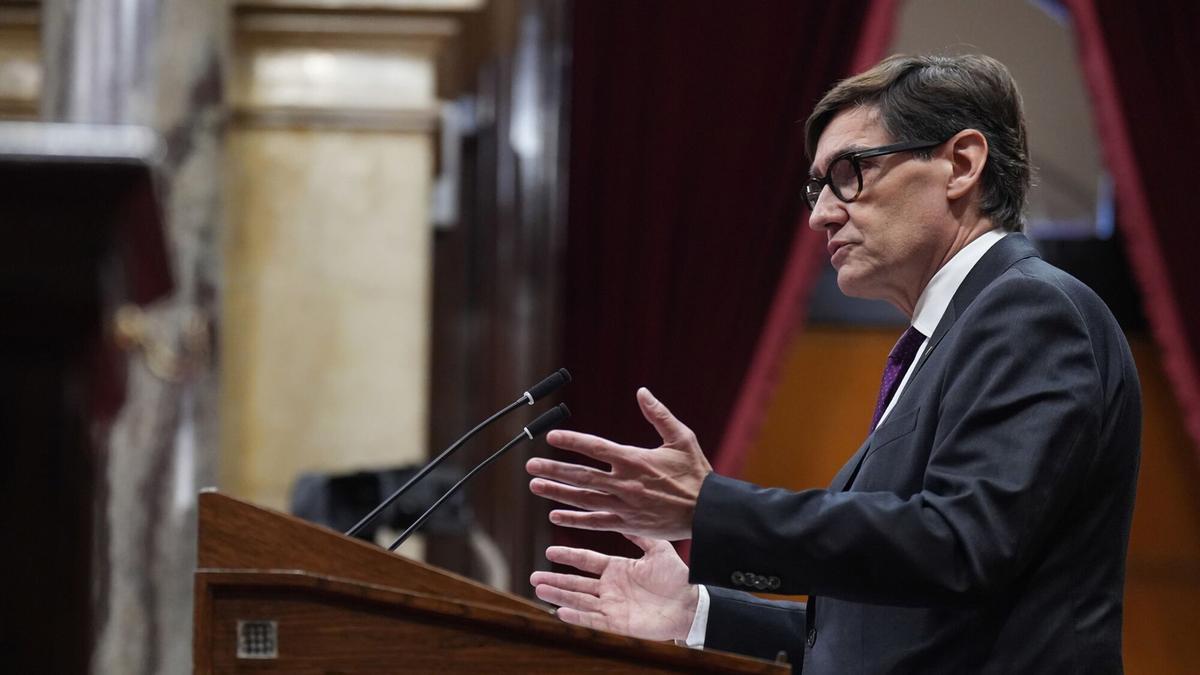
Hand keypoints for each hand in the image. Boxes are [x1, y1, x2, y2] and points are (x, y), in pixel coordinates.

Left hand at [527, 387, 712, 540]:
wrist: (707, 512)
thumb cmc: (696, 474)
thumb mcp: (682, 438)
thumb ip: (659, 415)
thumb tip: (642, 392)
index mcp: (635, 460)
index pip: (596, 448)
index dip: (572, 441)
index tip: (551, 437)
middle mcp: (625, 483)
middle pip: (582, 475)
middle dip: (554, 469)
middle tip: (531, 465)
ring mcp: (624, 506)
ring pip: (583, 499)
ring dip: (557, 492)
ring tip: (535, 485)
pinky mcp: (628, 524)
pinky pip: (595, 522)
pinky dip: (574, 520)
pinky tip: (554, 516)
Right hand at [531, 535, 698, 641]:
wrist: (691, 605)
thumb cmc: (677, 578)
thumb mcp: (658, 550)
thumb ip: (640, 535)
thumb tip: (626, 514)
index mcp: (618, 569)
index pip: (587, 561)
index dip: (569, 556)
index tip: (549, 551)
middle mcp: (611, 587)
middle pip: (577, 583)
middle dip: (555, 579)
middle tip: (534, 576)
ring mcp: (612, 606)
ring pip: (579, 600)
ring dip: (559, 595)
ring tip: (540, 589)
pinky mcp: (618, 624)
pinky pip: (592, 620)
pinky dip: (576, 616)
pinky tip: (560, 611)